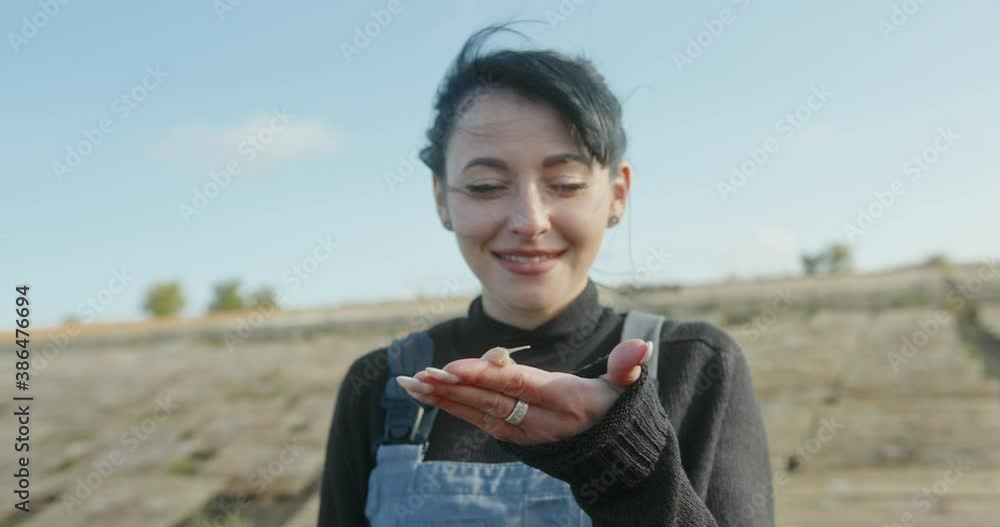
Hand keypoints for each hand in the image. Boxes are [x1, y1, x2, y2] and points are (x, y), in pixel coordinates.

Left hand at [396, 339, 653, 445]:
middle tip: (419, 375)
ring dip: (442, 399)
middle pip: (489, 400)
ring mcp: (523, 431)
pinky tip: (426, 396)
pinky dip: (450, 407)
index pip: (517, 386)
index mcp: (563, 402)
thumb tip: (642, 347)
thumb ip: (626, 367)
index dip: (484, 376)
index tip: (452, 368)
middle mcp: (538, 420)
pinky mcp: (512, 435)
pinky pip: (477, 420)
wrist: (612, 458)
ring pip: (477, 412)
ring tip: (410, 385)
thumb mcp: (624, 391)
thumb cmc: (614, 412)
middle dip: (452, 388)